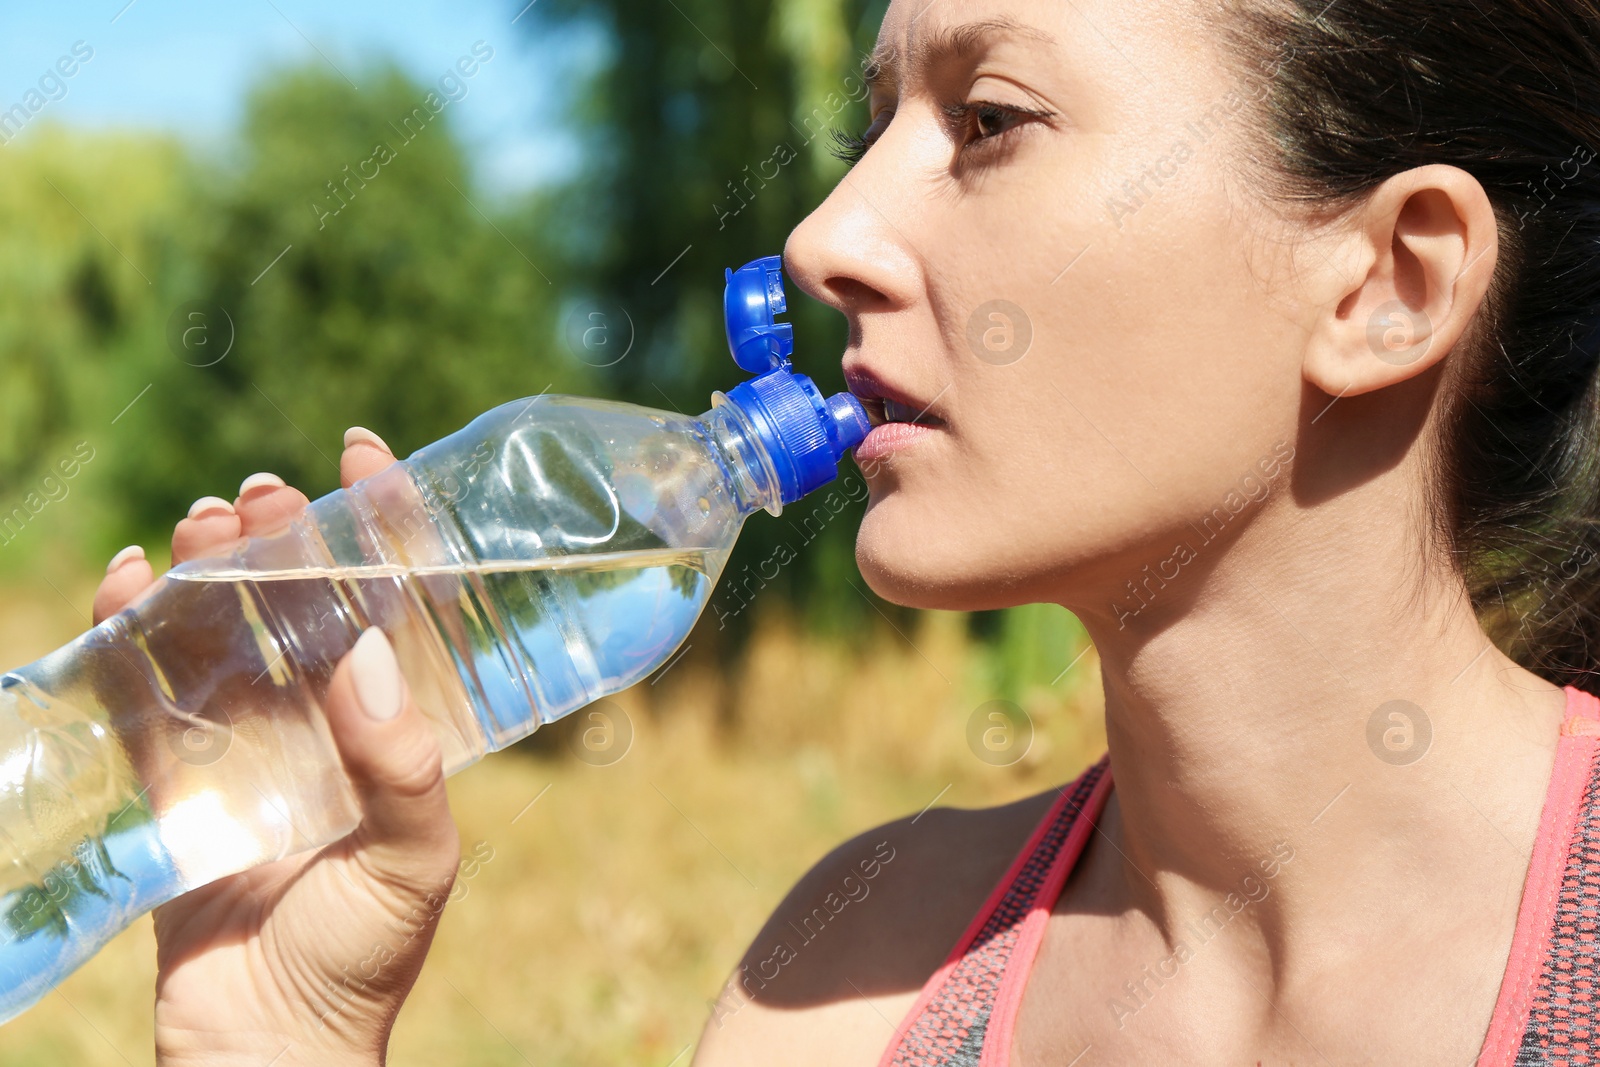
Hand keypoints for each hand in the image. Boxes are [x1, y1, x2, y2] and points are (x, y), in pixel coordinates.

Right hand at [94, 428, 460, 1066]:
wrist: (266, 1050)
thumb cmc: (358, 961)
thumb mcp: (412, 862)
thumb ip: (400, 764)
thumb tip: (364, 651)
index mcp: (394, 729)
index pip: (394, 604)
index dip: (382, 526)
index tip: (361, 453)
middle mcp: (325, 724)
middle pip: (301, 602)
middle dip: (283, 537)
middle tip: (261, 495)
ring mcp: (248, 747)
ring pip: (224, 631)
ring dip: (206, 572)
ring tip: (195, 527)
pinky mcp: (178, 780)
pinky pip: (150, 691)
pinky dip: (133, 633)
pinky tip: (127, 586)